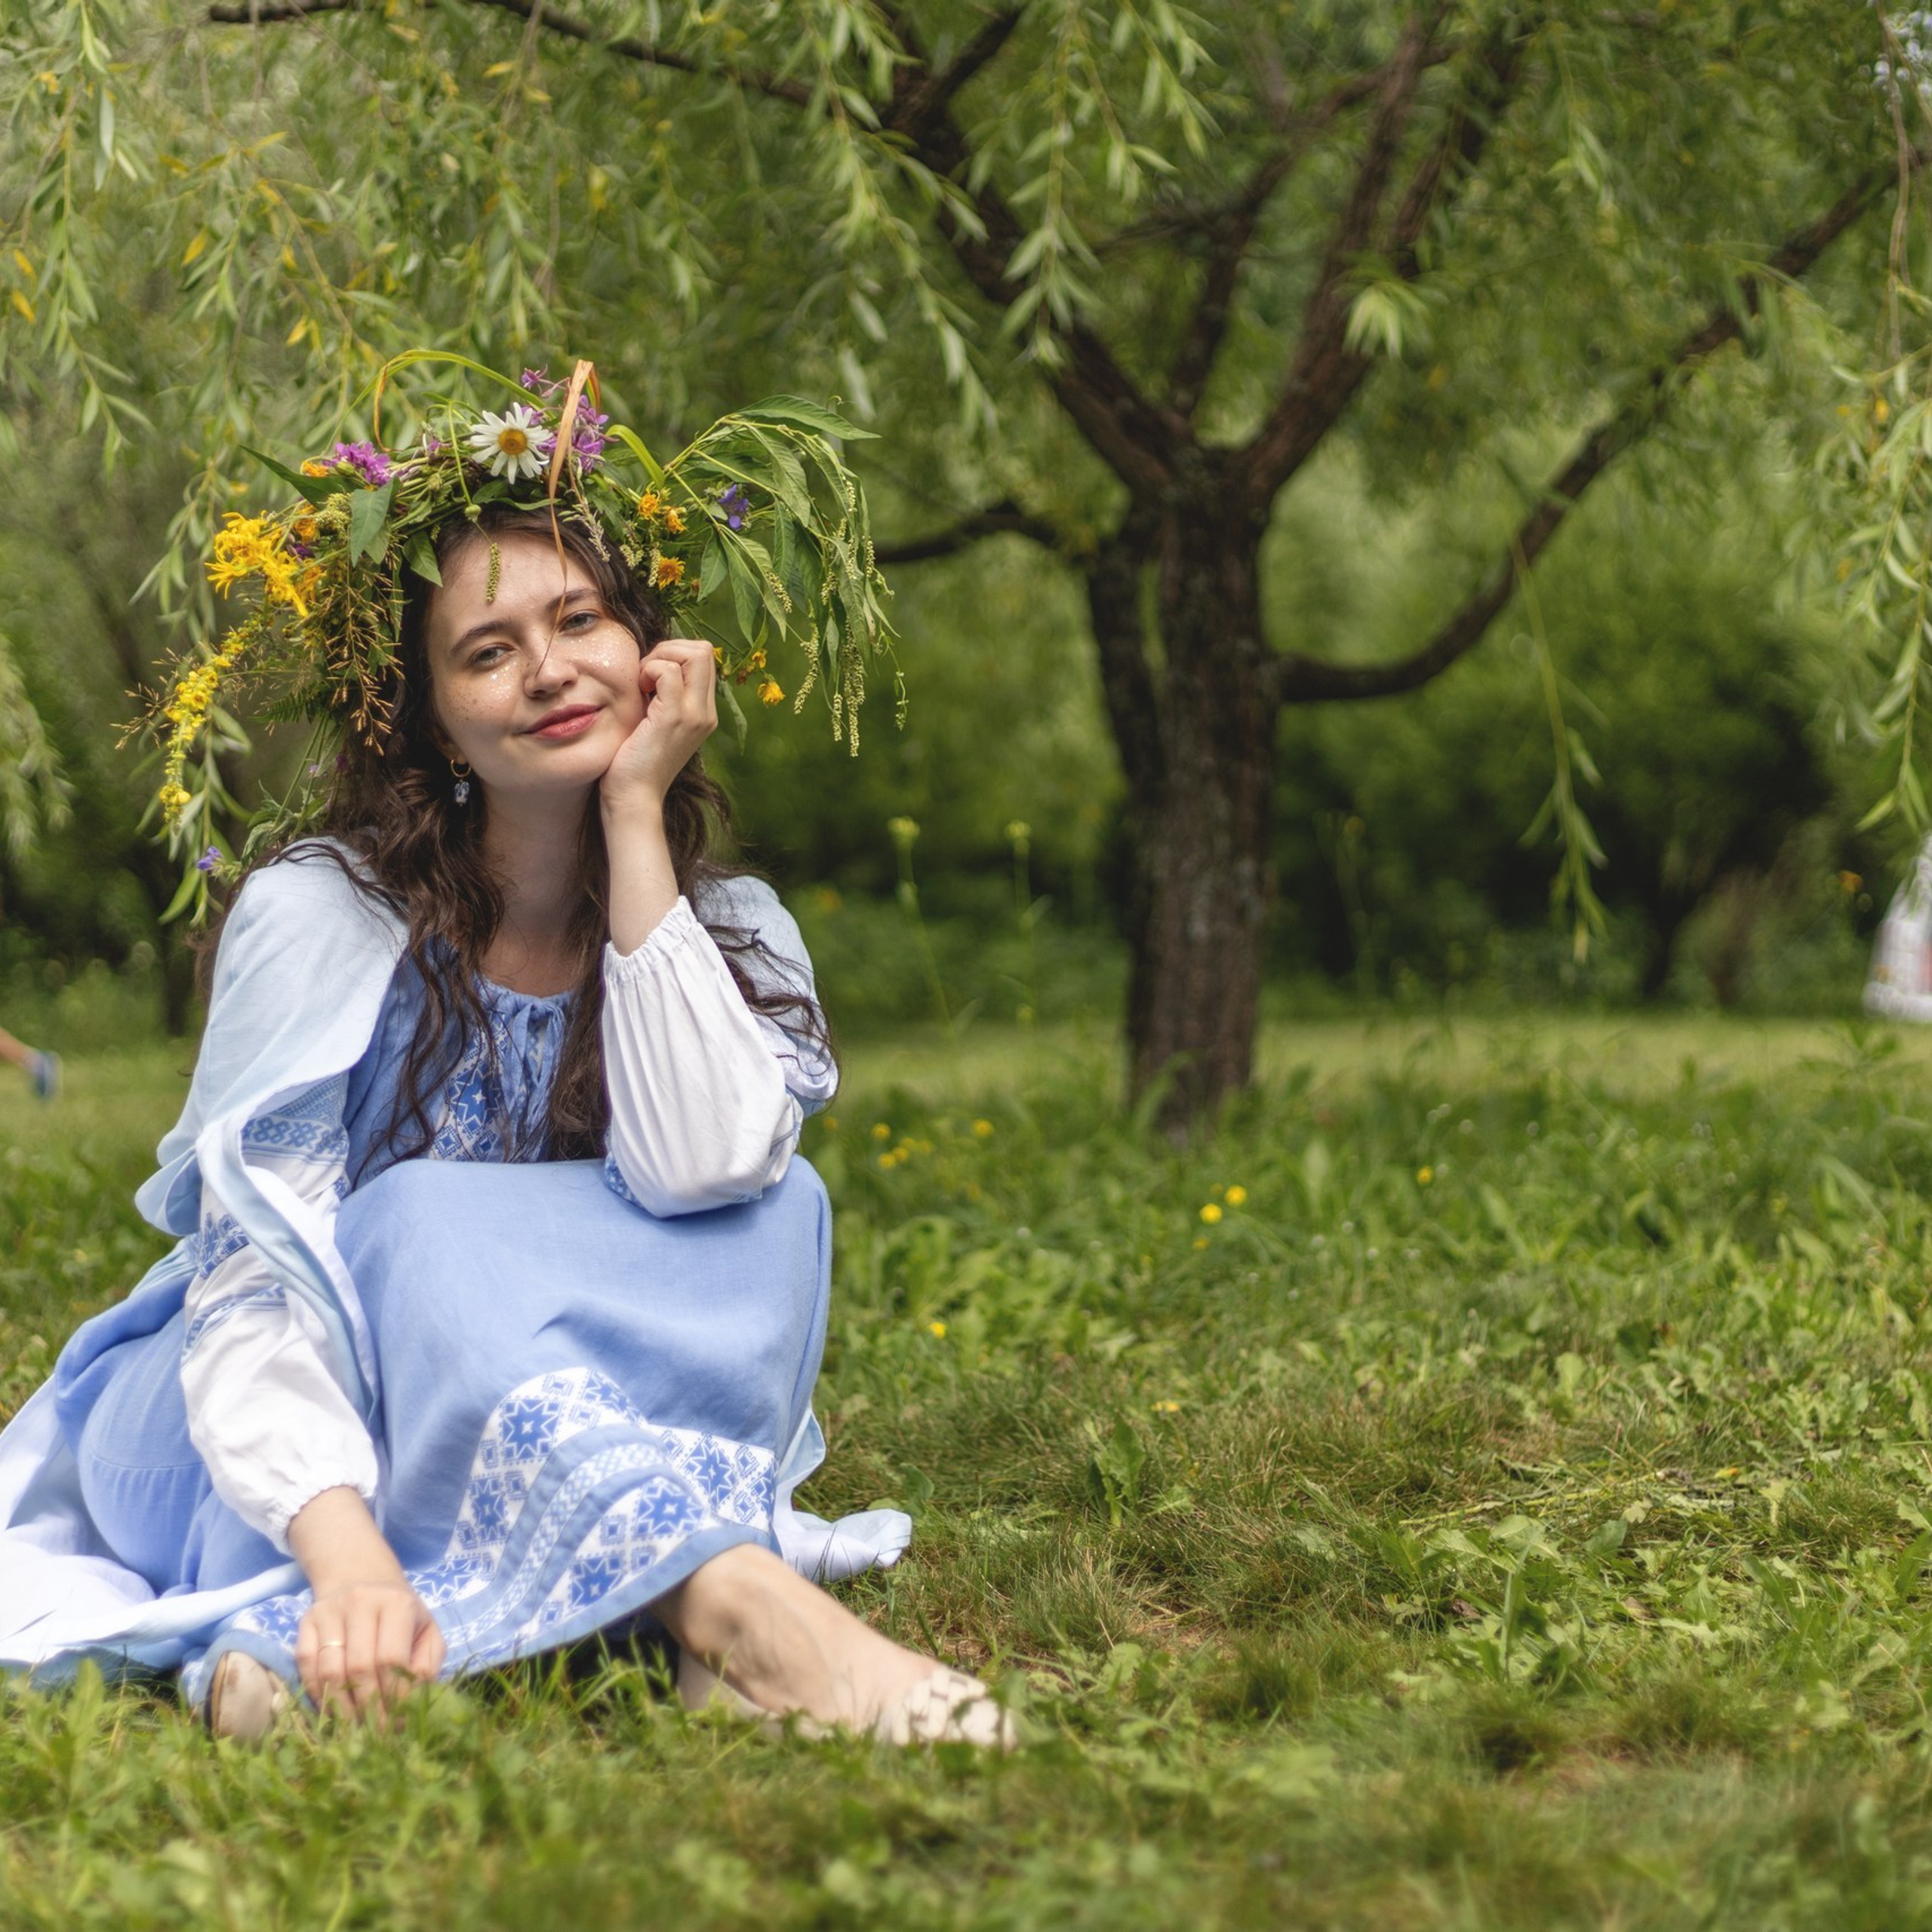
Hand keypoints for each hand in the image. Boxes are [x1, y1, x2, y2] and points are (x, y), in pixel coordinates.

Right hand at [297, 1577, 445, 1721]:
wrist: (362, 1576)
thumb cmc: (401, 1613)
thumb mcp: (425, 1631)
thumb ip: (427, 1665)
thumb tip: (413, 1704)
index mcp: (397, 1604)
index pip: (392, 1659)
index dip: (392, 1697)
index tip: (396, 1724)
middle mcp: (361, 1602)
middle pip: (360, 1667)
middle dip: (367, 1707)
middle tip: (374, 1733)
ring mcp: (330, 1610)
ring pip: (330, 1670)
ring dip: (341, 1707)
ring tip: (353, 1728)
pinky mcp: (307, 1620)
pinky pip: (306, 1666)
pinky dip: (317, 1694)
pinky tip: (331, 1710)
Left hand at [601, 637, 718, 813]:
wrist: (633, 798)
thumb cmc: (634, 762)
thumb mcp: (654, 722)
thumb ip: (660, 695)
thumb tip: (650, 662)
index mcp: (703, 712)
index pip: (704, 658)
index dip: (674, 654)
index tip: (649, 677)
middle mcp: (706, 712)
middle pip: (704, 650)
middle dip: (669, 649)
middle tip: (646, 675)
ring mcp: (694, 715)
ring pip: (694, 654)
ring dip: (659, 658)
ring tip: (643, 685)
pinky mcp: (674, 718)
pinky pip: (668, 671)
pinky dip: (649, 670)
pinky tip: (639, 693)